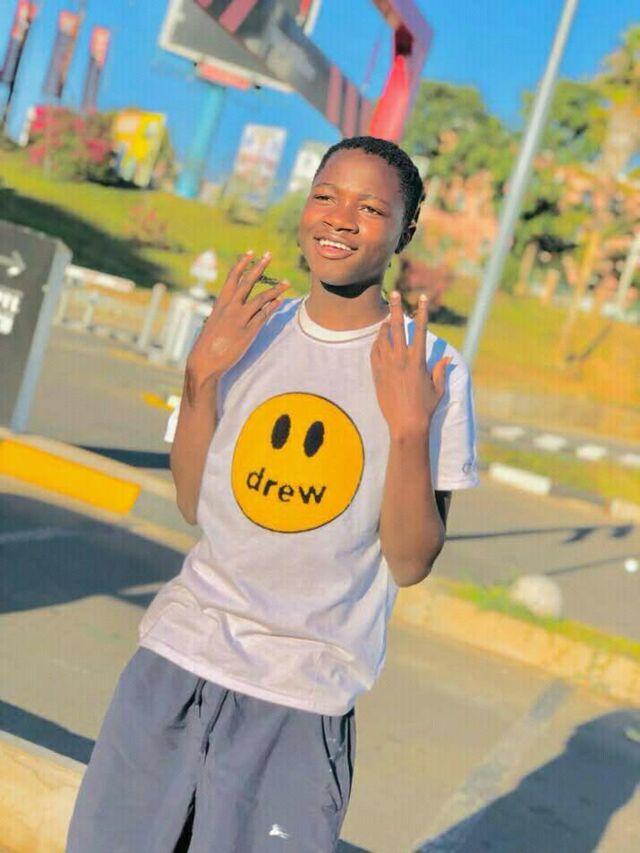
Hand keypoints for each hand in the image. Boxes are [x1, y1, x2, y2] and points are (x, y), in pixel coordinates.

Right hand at [186, 250, 289, 390]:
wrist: (204, 361)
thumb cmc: (207, 343)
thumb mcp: (213, 322)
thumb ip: (224, 311)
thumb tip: (230, 305)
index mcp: (220, 303)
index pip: (232, 278)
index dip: (242, 264)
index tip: (250, 253)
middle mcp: (230, 308)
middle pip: (247, 283)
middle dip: (259, 267)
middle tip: (268, 255)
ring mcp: (240, 320)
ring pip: (260, 299)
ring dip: (275, 290)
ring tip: (286, 282)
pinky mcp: (248, 333)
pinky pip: (264, 317)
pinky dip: (273, 307)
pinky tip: (280, 301)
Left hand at [370, 291, 451, 437]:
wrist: (405, 424)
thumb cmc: (425, 408)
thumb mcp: (438, 389)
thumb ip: (440, 371)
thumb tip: (447, 359)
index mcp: (418, 361)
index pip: (420, 330)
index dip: (422, 312)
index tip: (423, 298)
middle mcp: (401, 360)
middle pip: (397, 328)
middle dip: (395, 309)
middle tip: (393, 293)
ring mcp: (387, 366)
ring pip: (383, 339)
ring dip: (385, 327)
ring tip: (386, 320)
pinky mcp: (377, 374)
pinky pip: (374, 353)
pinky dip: (377, 344)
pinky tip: (379, 340)